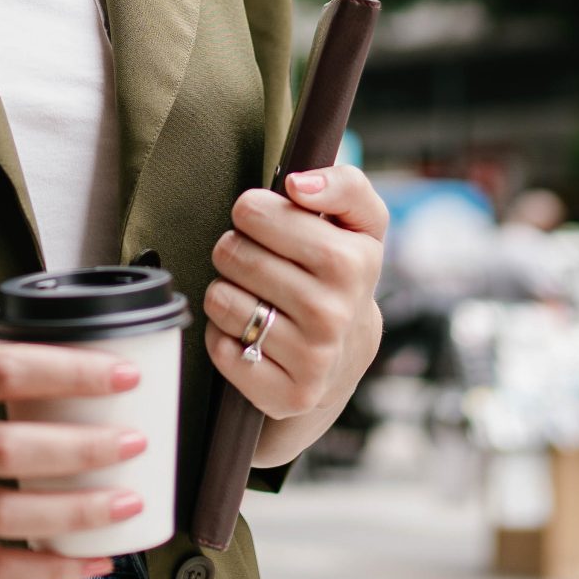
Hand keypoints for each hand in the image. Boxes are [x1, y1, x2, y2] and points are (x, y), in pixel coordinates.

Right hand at [0, 339, 142, 578]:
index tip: (122, 375)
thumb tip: (69, 360)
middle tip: (135, 442)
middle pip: (7, 450)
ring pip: (1, 513)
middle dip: (81, 449)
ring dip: (72, 512)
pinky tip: (88, 564)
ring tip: (128, 502)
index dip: (67, 372)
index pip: (4, 370)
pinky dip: (41, 570)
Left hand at [203, 165, 388, 422]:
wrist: (346, 356)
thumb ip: (344, 185)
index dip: (251, 212)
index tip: (263, 221)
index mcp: (354, 261)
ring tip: (254, 296)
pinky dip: (225, 336)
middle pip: (233, 253)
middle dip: (235, 250)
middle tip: (256, 262)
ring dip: (226, 292)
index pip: (258, 213)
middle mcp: (336, 312)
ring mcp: (313, 358)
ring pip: (221, 299)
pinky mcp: (286, 394)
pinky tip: (251, 335)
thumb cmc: (342, 276)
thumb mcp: (359, 224)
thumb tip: (300, 183)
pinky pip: (220, 347)